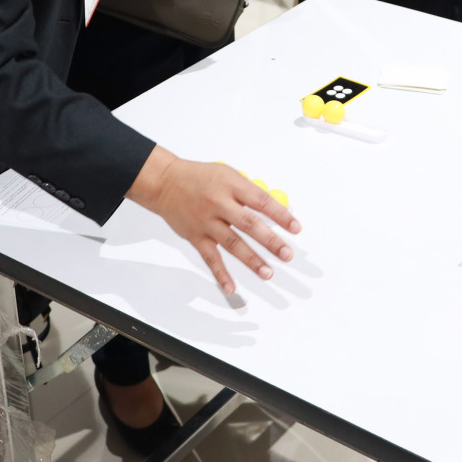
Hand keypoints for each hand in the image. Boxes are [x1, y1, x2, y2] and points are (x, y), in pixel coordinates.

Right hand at [126, 148, 298, 294]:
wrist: (165, 183)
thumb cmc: (199, 177)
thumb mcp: (228, 174)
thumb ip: (248, 192)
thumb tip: (274, 210)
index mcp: (231, 185)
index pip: (261, 201)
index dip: (281, 215)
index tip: (296, 228)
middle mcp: (219, 204)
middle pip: (250, 224)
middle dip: (271, 241)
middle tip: (287, 254)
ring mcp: (207, 222)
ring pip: (232, 244)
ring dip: (252, 260)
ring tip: (268, 273)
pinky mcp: (195, 237)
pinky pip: (210, 258)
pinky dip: (221, 274)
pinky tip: (231, 287)